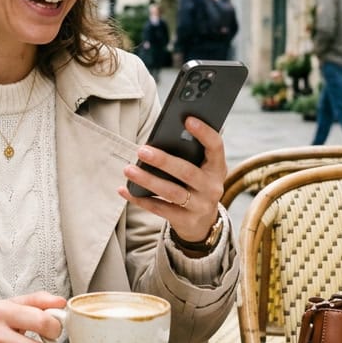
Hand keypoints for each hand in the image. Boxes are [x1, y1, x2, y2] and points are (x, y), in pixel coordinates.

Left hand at [118, 116, 225, 244]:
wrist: (204, 223)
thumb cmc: (197, 185)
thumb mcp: (202, 169)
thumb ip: (191, 153)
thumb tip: (170, 129)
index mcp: (217, 168)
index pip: (216, 147)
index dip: (204, 133)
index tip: (187, 119)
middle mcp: (212, 187)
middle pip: (187, 172)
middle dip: (163, 161)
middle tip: (141, 150)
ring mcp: (200, 206)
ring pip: (171, 192)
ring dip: (148, 180)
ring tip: (128, 169)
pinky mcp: (185, 221)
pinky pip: (160, 209)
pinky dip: (140, 199)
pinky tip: (124, 189)